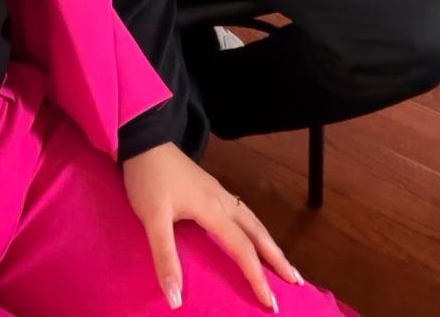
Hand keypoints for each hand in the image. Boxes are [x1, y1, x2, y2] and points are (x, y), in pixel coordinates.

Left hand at [122, 143, 301, 310]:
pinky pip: (243, 214)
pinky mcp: (211, 188)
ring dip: (270, 243)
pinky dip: (256, 230)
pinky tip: (253, 235)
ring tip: (282, 263)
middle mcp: (223, 201)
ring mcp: (219, 193)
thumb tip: (176, 300)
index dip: (257, 277)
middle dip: (277, 259)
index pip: (242, 249)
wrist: (144, 140)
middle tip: (295, 282)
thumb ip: (165, 257)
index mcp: (213, 209)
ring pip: (253, 221)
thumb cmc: (149, 179)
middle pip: (258, 232)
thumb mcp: (152, 219)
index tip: (270, 302)